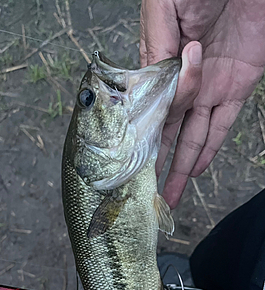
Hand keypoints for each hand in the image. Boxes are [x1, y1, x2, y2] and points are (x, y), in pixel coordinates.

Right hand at [140, 0, 264, 207]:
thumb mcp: (166, 10)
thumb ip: (156, 50)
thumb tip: (156, 90)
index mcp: (159, 63)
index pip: (148, 109)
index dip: (141, 140)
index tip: (130, 167)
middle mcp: (182, 82)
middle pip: (167, 132)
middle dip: (156, 164)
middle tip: (145, 193)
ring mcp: (209, 87)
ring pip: (192, 137)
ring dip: (179, 168)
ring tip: (169, 195)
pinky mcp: (236, 87)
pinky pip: (221, 125)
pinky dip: (210, 150)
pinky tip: (195, 172)